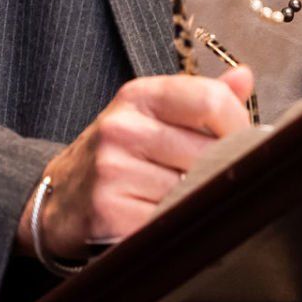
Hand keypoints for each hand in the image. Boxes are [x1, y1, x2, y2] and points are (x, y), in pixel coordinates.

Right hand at [19, 66, 254, 260]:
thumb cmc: (117, 154)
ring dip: (196, 199)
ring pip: (192, 188)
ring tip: (180, 197)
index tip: (237, 143)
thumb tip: (245, 77)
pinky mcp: (108, 212)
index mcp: (139, 96)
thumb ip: (201, 97)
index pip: (211, 101)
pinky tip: (163, 217)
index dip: (237, 126)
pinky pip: (169, 220)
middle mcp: (122, 127)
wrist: (57, 198)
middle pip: (208, 150)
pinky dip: (176, 224)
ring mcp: (112, 169)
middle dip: (219, 168)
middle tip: (209, 178)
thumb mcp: (152, 114)